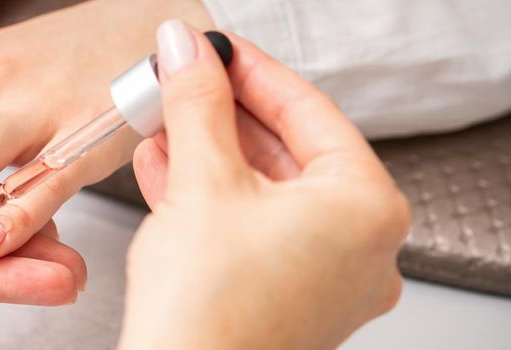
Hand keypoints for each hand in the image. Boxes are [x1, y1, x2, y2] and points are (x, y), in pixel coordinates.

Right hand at [120, 23, 409, 348]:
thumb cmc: (209, 315)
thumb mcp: (201, 183)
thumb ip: (198, 106)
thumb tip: (190, 55)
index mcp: (366, 209)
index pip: (309, 111)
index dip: (251, 72)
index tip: (213, 51)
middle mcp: (358, 246)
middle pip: (285, 152)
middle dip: (223, 115)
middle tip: (183, 82)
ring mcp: (324, 276)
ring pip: (263, 191)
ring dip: (209, 152)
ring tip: (165, 121)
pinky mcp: (284, 295)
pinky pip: (251, 227)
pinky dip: (210, 195)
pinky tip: (167, 168)